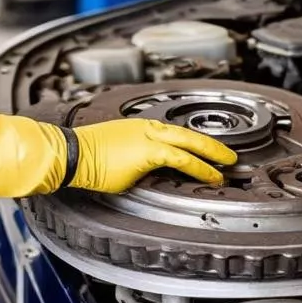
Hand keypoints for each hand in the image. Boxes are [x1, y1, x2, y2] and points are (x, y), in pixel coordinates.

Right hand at [0, 113, 235, 196]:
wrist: (71, 154)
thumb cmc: (85, 156)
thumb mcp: (114, 154)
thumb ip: (133, 159)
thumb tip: (142, 173)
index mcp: (137, 126)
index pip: (172, 132)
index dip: (192, 141)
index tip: (205, 148)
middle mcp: (145, 127)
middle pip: (187, 133)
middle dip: (211, 144)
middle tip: (229, 155)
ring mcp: (148, 137)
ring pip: (189, 142)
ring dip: (211, 155)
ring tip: (226, 166)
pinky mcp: (148, 151)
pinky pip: (182, 159)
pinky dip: (200, 167)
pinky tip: (211, 176)